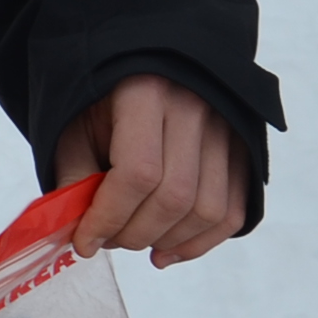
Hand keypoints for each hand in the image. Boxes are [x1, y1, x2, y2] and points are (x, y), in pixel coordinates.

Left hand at [54, 76, 245, 264]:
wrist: (146, 67)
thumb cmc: (105, 98)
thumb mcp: (74, 126)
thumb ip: (74, 176)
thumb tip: (78, 233)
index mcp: (146, 93)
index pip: (138, 172)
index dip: (109, 216)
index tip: (85, 241)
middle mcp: (195, 107)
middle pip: (175, 197)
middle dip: (135, 234)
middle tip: (107, 240)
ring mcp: (227, 128)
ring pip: (208, 210)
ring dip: (166, 241)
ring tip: (132, 240)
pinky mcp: (243, 150)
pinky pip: (232, 211)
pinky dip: (199, 242)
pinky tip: (165, 251)